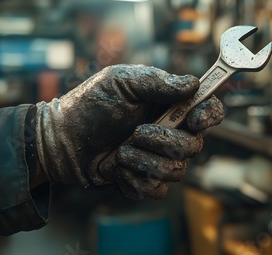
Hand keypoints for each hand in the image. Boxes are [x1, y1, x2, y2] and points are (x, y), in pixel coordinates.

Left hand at [35, 64, 223, 198]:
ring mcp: (159, 159)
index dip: (209, 116)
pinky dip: (133, 178)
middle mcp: (171, 133)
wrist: (61, 139)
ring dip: (144, 161)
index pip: (208, 110)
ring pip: (176, 171)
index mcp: (170, 106)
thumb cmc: (90, 105)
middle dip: (164, 142)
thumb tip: (192, 84)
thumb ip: (156, 82)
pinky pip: (156, 189)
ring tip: (120, 150)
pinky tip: (117, 167)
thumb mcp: (120, 81)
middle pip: (194, 146)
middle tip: (137, 132)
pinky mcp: (145, 181)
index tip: (195, 120)